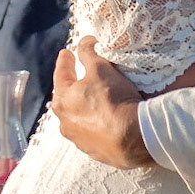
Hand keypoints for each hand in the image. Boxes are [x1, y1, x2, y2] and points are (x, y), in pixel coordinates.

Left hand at [50, 37, 152, 168]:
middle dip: (72, 86)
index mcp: (63, 100)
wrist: (134, 138)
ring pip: (78, 118)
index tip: (66, 53)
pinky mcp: (94, 152)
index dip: (65, 61)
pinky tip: (106, 120)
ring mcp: (79, 139)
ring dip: (84, 108)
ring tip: (95, 99)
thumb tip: (84, 41)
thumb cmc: (113, 100)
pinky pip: (92, 133)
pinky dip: (96, 124)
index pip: (61, 74)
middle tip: (79, 76)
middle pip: (66, 98)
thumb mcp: (101, 69)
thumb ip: (88, 53)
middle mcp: (65, 122)